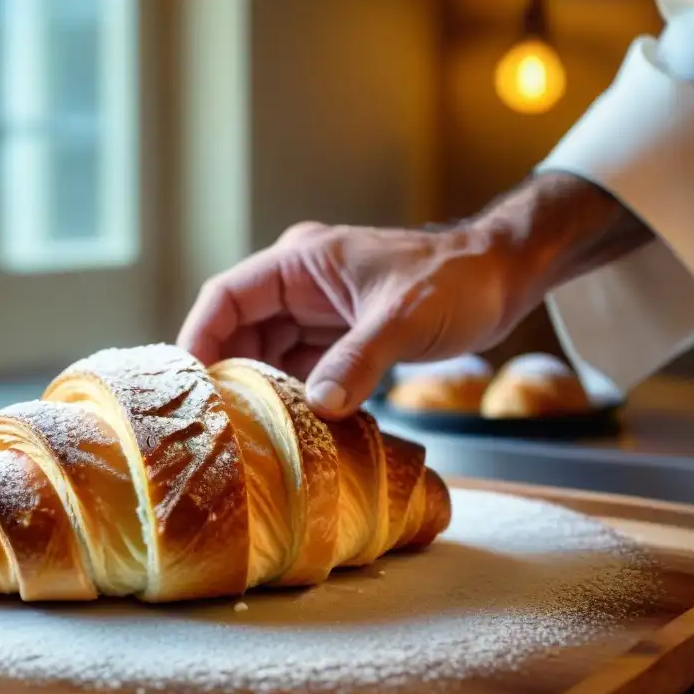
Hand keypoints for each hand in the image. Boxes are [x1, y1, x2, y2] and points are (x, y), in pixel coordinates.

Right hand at [176, 220, 523, 418]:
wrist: (504, 277)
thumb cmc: (458, 280)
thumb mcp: (404, 319)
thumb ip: (359, 361)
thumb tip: (318, 407)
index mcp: (302, 262)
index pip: (227, 296)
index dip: (199, 337)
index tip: (189, 384)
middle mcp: (302, 284)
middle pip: (241, 329)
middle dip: (228, 373)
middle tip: (216, 422)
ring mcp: (321, 310)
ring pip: (270, 352)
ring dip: (262, 389)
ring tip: (248, 431)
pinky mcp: (342, 335)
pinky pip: (303, 367)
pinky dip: (296, 394)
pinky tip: (292, 425)